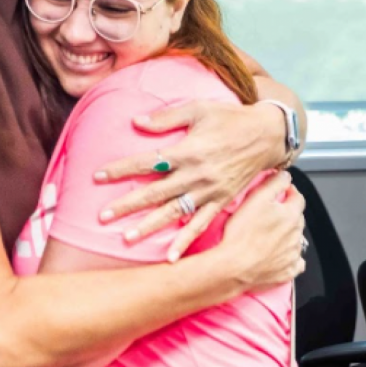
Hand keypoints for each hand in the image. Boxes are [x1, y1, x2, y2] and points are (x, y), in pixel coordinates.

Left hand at [94, 100, 285, 249]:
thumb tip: (136, 121)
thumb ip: (166, 117)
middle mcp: (196, 175)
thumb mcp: (198, 108)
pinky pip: (201, 224)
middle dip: (127, 205)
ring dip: (150, 227)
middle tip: (102, 217)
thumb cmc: (230, 118)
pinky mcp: (220, 201)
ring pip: (174, 212)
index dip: (122, 169)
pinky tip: (170, 258)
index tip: (98, 176)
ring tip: (127, 239)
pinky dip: (186, 242)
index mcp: (188, 150)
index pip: (147, 161)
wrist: (267, 136)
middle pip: (155, 192)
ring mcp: (209, 191)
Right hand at [216, 171, 305, 290]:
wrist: (234, 266)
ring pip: (296, 239)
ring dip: (287, 234)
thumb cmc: (242, 233)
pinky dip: (290, 256)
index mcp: (291, 215)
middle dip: (287, 212)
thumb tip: (286, 176)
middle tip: (269, 213)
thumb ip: (273, 184)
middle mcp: (296, 234)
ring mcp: (293, 254)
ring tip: (269, 234)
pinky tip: (278, 254)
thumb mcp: (255, 199)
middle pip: (297, 218)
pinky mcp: (288, 270)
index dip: (289, 191)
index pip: (298, 197)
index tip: (281, 191)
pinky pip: (295, 261)